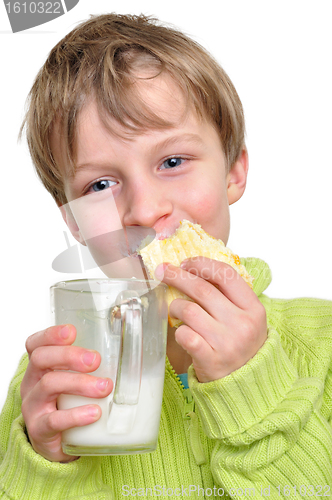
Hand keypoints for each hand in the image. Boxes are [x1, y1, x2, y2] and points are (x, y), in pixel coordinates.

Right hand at [20, 325, 112, 461]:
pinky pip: (53, 421)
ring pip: (49, 385)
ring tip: (105, 387)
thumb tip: (132, 341)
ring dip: (79, 383)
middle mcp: (32, 383)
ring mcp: (33, 407)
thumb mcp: (76, 380)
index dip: (51, 334)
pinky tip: (94, 413)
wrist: (58, 445)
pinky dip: (76, 415)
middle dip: (69, 355)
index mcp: (41, 367)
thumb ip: (92, 363)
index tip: (72, 331)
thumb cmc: (70, 404)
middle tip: (96, 360)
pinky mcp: (40, 431)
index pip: (36, 344)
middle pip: (41, 358)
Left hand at [156, 258, 266, 381]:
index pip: (226, 275)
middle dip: (178, 276)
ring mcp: (227, 343)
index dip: (202, 264)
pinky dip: (178, 331)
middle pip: (203, 289)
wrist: (248, 384)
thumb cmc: (241, 345)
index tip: (186, 262)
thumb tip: (194, 268)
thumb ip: (227, 296)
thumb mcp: (246, 318)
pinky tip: (181, 332)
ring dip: (176, 307)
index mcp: (254, 308)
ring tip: (175, 310)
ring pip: (189, 311)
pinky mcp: (210, 359)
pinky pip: (184, 335)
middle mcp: (242, 324)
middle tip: (163, 271)